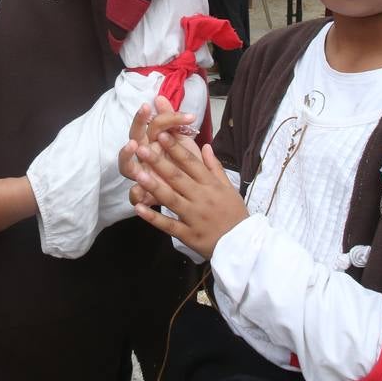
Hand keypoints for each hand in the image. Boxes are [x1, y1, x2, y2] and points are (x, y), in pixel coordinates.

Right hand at [120, 96, 196, 207]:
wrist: (195, 193)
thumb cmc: (185, 164)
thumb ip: (172, 122)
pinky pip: (134, 195)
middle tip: (144, 109)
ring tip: (133, 145)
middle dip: (138, 122)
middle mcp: (144, 156)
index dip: (169, 117)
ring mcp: (142, 174)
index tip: (190, 116)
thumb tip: (160, 97)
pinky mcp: (145, 195)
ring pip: (126, 165)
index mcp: (154, 141)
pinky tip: (140, 191)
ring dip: (126, 154)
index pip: (156, 123)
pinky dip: (135, 194)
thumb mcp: (182, 142)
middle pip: (135, 136)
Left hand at [132, 133, 248, 258]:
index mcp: (211, 185)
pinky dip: (154, 217)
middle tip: (142, 148)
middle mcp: (202, 198)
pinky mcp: (188, 235)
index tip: (162, 135)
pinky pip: (169, 225)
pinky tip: (139, 207)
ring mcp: (194, 217)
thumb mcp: (229, 188)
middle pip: (177, 178)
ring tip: (138, 174)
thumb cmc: (235, 214)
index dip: (175, 148)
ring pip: (171, 199)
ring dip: (153, 186)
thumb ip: (215, 167)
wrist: (243, 246)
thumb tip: (206, 146)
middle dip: (159, 162)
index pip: (191, 163)